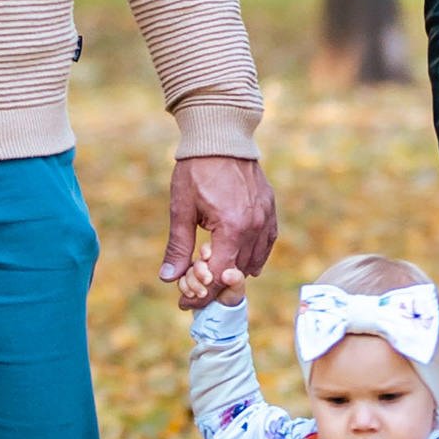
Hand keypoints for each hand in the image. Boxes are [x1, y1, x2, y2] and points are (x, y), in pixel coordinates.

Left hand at [163, 154, 277, 306]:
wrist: (221, 136)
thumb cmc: (197, 169)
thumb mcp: (181, 208)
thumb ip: (178, 246)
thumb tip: (169, 278)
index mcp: (232, 228)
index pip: (220, 276)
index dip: (201, 293)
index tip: (185, 303)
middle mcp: (254, 226)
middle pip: (237, 272)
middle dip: (215, 286)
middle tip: (195, 292)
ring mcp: (266, 217)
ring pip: (254, 261)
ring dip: (234, 273)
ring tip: (214, 277)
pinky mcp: (270, 209)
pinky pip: (267, 243)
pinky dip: (255, 257)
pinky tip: (245, 265)